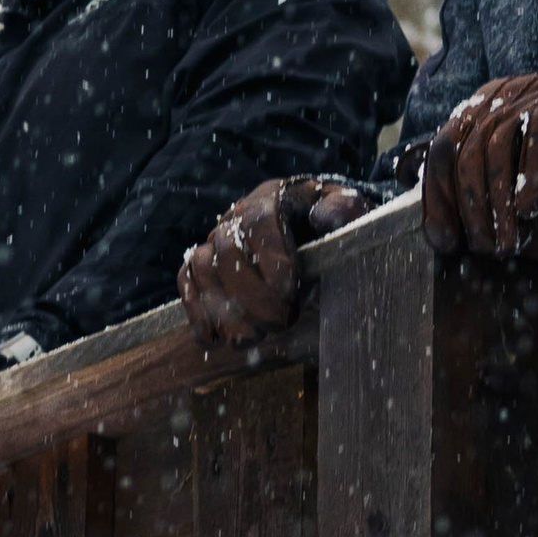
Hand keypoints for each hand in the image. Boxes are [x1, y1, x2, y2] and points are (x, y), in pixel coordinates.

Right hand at [178, 176, 369, 345]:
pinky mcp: (205, 261)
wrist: (317, 235)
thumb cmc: (335, 228)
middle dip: (252, 294)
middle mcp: (239, 213)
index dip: (272, 259)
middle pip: (228, 249)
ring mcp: (217, 237)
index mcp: (275, 197)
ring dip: (223, 308)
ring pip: (202, 267)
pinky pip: (187, 280)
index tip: (291, 294)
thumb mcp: (350, 214)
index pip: (262, 221)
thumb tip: (323, 216)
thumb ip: (344, 210)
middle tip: (279, 324)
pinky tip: (214, 338)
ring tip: (251, 338)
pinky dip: (196, 310)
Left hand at [420, 63, 537, 259]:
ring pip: (497, 153)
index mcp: (474, 107)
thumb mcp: (495, 131)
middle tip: (488, 250)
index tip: (445, 243)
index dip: (438, 200)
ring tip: (509, 243)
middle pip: (467, 157)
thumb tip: (400, 173)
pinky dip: (533, 177)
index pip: (440, 152)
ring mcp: (527, 97)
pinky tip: (531, 211)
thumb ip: (455, 151)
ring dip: (499, 205)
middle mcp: (494, 98)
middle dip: (472, 211)